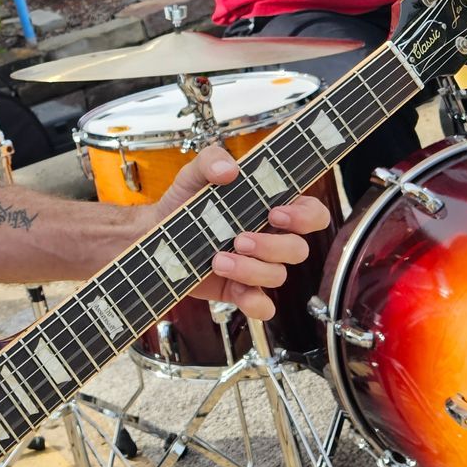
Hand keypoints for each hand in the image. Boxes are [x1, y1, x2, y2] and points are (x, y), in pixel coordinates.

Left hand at [151, 147, 332, 319]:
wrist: (154, 231)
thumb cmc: (185, 200)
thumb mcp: (194, 173)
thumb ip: (212, 159)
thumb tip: (229, 169)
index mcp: (271, 207)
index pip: (312, 213)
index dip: (305, 216)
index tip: (276, 212)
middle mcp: (270, 238)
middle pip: (298, 249)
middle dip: (272, 246)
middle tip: (240, 239)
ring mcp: (256, 266)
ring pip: (278, 275)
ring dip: (250, 269)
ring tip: (217, 259)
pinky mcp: (238, 290)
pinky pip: (263, 306)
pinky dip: (255, 303)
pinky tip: (234, 289)